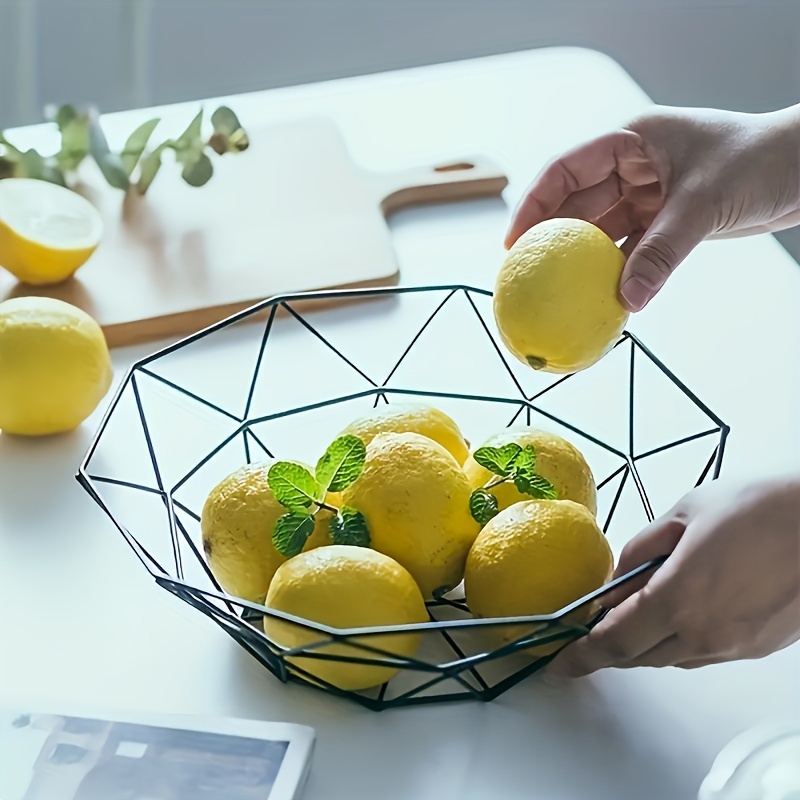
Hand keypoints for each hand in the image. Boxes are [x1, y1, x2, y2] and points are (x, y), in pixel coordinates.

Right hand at [505, 105, 799, 311]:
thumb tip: (627, 299)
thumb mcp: (705, 203)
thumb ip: (663, 251)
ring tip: (555, 291)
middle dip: (550, 238)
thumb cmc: (762, 159)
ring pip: (600, 229)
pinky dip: (616, 271)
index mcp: (631, 139)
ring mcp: (647, 193)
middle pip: (576, 203)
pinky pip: (629, 248)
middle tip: (525, 275)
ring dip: (582, 260)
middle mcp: (632, 165)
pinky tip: (600, 295)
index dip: (533, 205)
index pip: (565, 169)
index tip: (514, 242)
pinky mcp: (663, 219)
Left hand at [546, 475, 799, 675]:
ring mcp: (734, 646)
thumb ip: (644, 547)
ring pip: (671, 658)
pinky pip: (703, 654)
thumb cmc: (760, 509)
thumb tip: (620, 574)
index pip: (615, 641)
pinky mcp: (757, 648)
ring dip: (645, 643)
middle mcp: (705, 633)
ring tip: (637, 611)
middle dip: (610, 647)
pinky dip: (679, 640)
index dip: (582, 655)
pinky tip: (683, 610)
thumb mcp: (686, 512)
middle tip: (591, 630)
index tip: (560, 663)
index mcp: (680, 598)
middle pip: (639, 657)